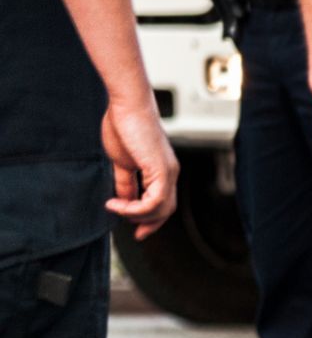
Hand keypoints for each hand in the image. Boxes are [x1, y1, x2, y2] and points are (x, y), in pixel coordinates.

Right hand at [101, 100, 178, 238]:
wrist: (127, 104)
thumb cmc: (123, 126)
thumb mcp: (122, 161)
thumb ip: (125, 182)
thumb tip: (123, 200)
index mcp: (162, 170)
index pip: (162, 203)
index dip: (151, 219)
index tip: (137, 230)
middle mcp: (171, 173)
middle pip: (166, 209)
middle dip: (150, 224)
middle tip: (134, 233)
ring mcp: (169, 172)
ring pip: (161, 208)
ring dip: (137, 215)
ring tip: (115, 209)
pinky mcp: (162, 169)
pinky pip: (155, 200)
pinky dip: (136, 208)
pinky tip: (117, 204)